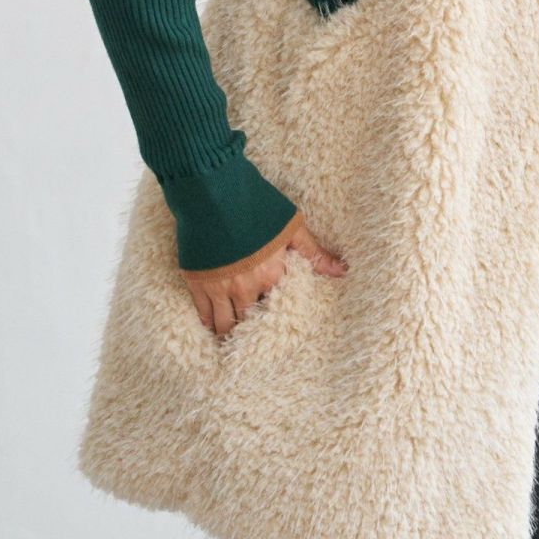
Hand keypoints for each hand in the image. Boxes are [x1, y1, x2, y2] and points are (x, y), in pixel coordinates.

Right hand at [180, 210, 347, 339]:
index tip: (278, 327)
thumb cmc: (256, 205)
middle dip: (250, 330)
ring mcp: (219, 287)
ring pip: (224, 322)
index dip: (276, 315)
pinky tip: (210, 326)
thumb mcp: (291, 227)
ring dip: (228, 333)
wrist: (214, 194)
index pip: (278, 307)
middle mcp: (246, 287)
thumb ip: (313, 254)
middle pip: (249, 319)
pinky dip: (208, 321)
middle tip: (250, 344)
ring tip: (230, 344)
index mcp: (272, 276)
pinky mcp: (197, 282)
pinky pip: (203, 312)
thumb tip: (342, 271)